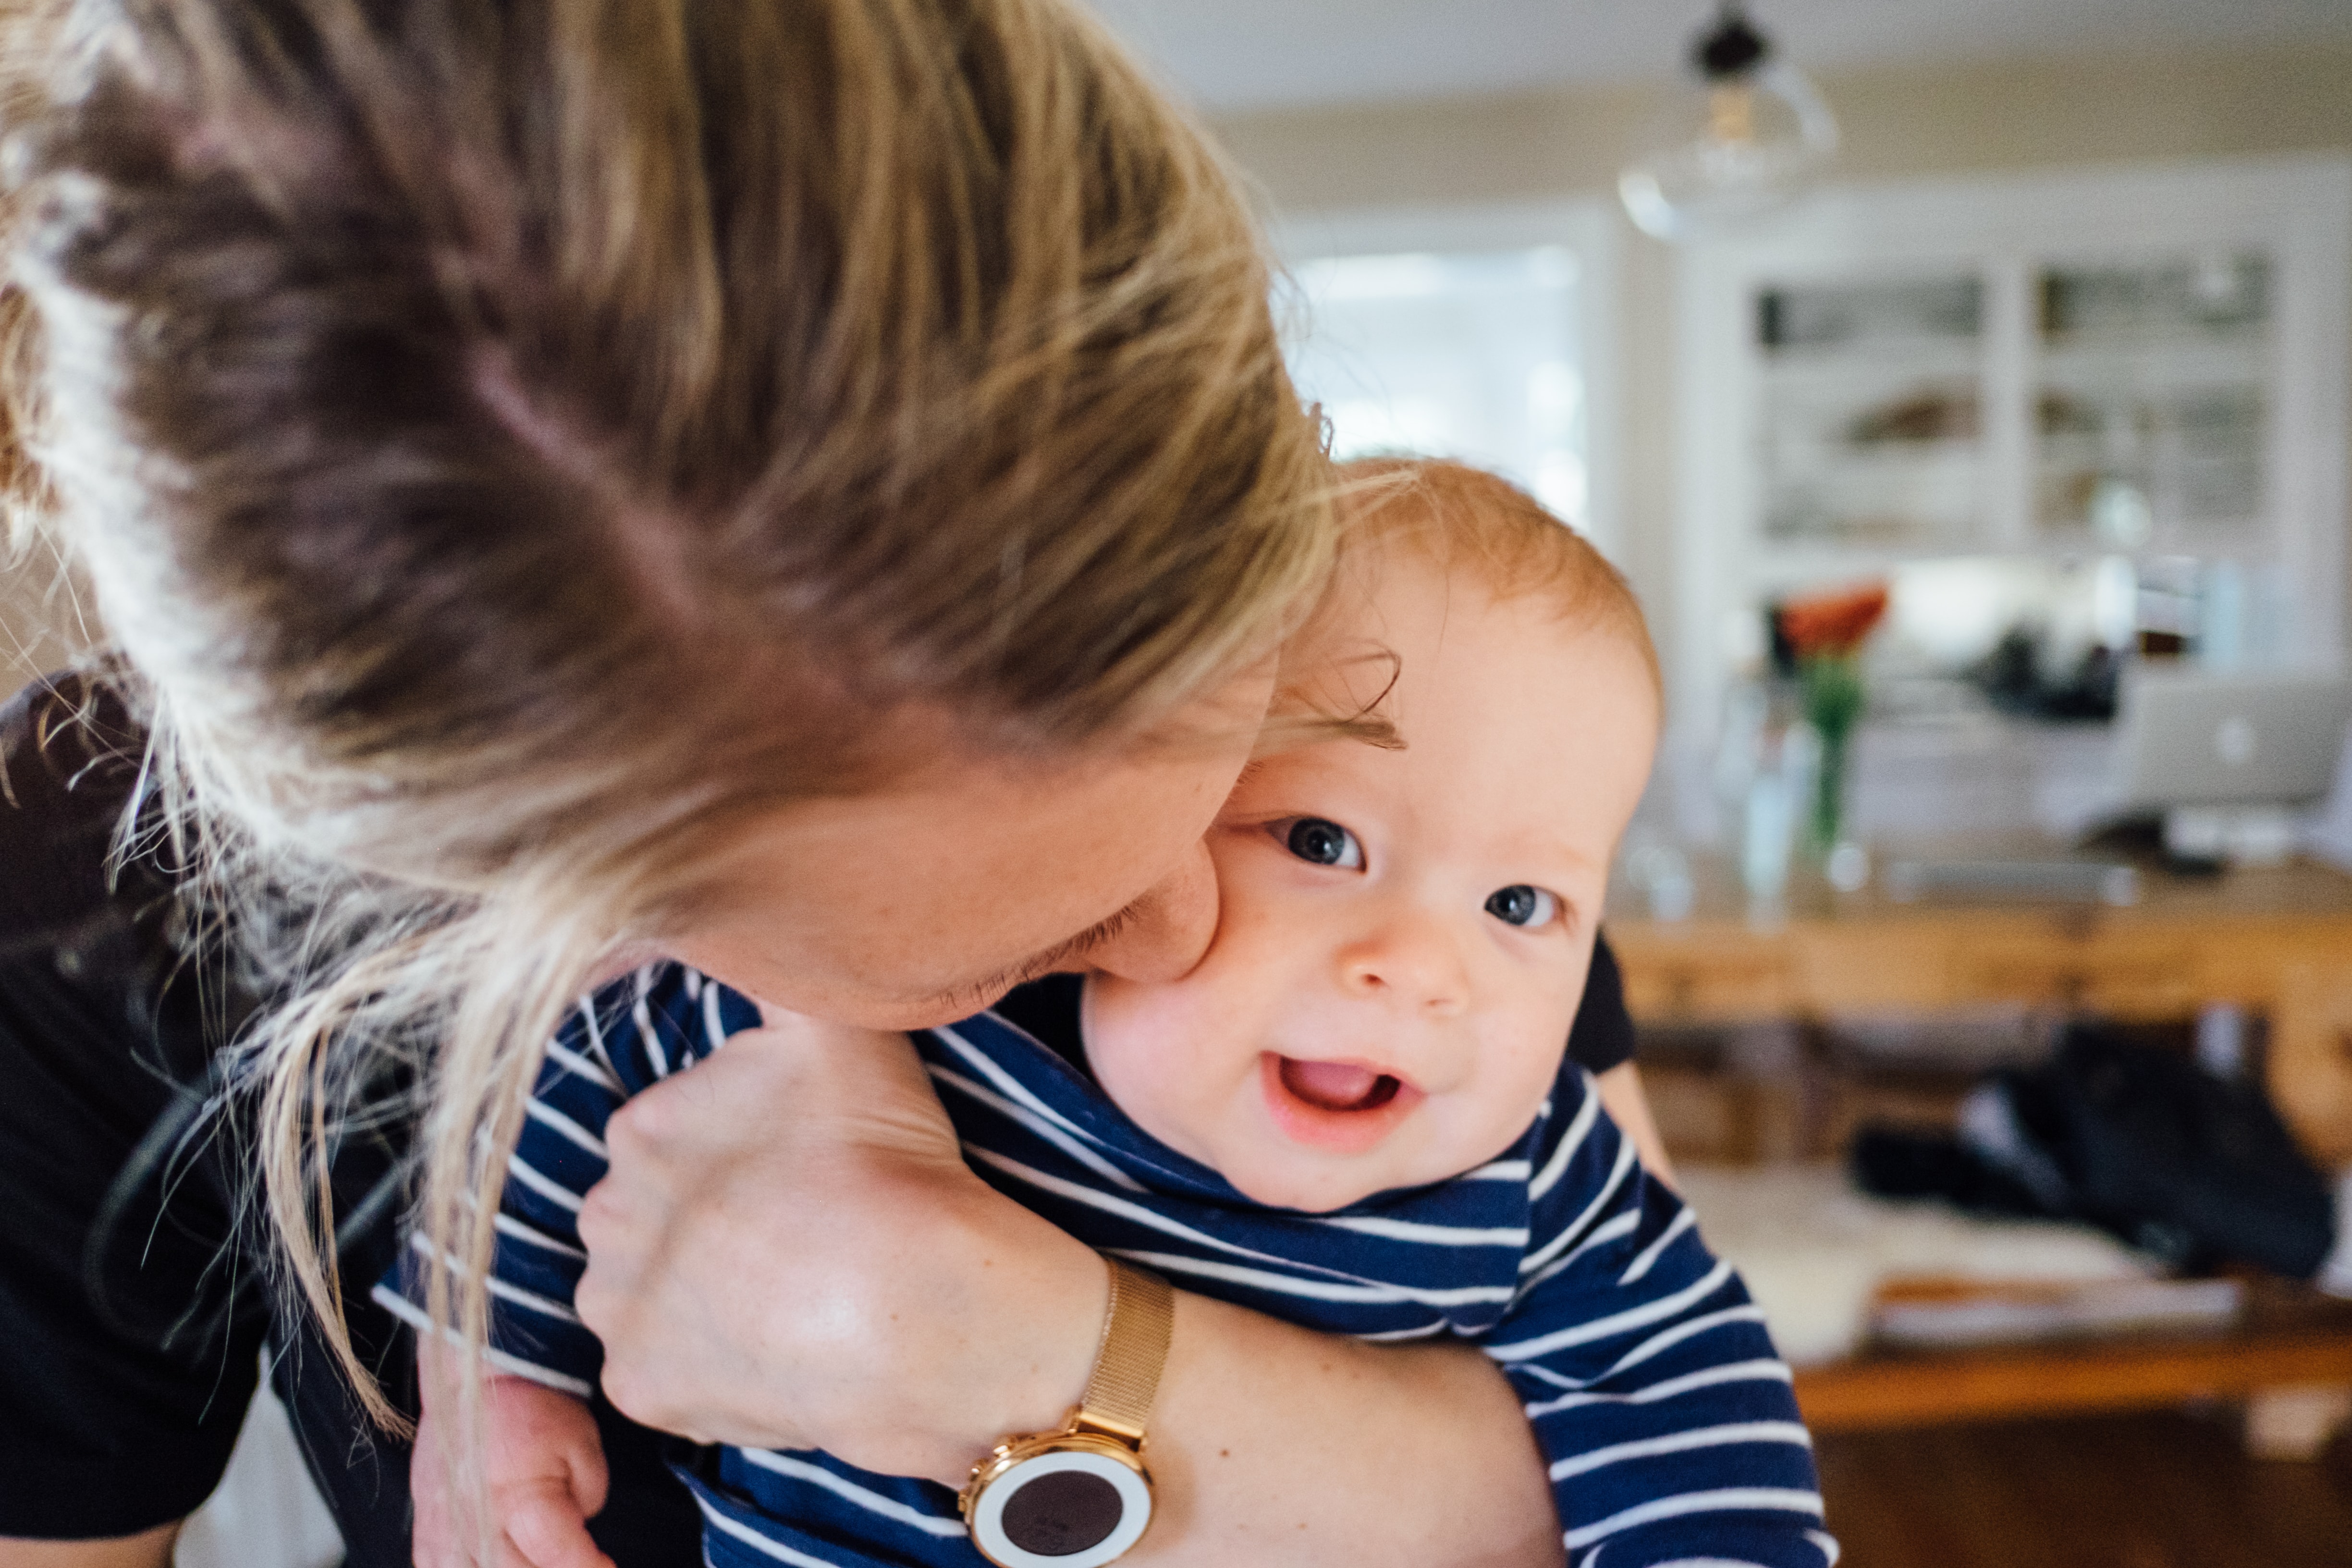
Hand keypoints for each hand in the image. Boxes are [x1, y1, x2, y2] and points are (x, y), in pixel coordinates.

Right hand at [412, 1346, 613, 1567]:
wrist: (479, 1378)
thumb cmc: (534, 1406)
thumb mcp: (583, 1444)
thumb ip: (589, 1498)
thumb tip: (579, 1538)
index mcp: (520, 1499)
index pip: (558, 1558)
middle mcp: (477, 1524)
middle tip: (573, 1559)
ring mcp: (445, 1529)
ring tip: (533, 1559)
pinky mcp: (426, 1526)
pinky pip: (433, 1567)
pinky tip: (488, 1561)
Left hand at [573, 1011, 1105, 1482]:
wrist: (916, 1307)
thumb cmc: (883, 1163)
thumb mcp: (835, 1028)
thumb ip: (778, 977)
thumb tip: (740, 928)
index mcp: (639, 1127)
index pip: (671, 1132)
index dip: (738, 1150)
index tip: (797, 1166)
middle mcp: (605, 1217)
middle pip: (649, 1212)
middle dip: (705, 1219)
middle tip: (794, 1228)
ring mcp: (619, 1311)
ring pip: (648, 1293)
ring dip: (699, 1292)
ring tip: (787, 1290)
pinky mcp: (641, 1391)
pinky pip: (662, 1375)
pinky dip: (707, 1366)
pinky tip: (773, 1346)